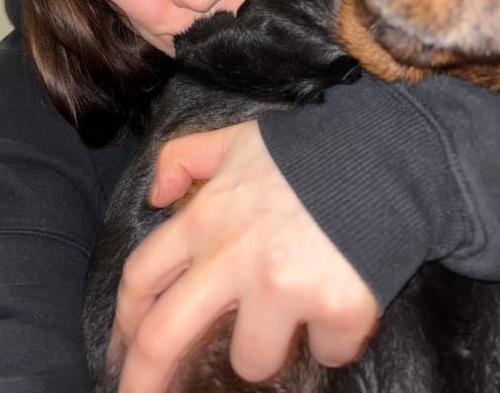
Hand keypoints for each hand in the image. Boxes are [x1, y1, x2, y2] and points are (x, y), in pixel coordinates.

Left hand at [112, 121, 378, 392]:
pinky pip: (326, 353)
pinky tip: (340, 297)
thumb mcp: (233, 139)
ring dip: (268, 345)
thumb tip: (155, 197)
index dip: (125, 320)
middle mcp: (234, 256)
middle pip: (164, 337)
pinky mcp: (335, 308)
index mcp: (205, 217)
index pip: (141, 277)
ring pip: (252, 360)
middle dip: (143, 381)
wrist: (385, 156)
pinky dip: (332, 337)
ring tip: (292, 305)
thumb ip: (182, 158)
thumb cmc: (305, 152)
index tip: (123, 347)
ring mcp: (283, 287)